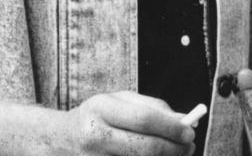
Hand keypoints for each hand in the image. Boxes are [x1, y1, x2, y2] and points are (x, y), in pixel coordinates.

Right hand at [60, 91, 195, 155]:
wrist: (61, 140)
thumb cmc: (97, 117)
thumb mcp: (118, 101)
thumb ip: (151, 107)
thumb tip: (183, 121)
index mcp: (100, 109)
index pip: (144, 120)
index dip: (172, 128)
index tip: (190, 131)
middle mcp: (95, 136)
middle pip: (147, 148)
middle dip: (175, 149)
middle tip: (189, 145)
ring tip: (173, 151)